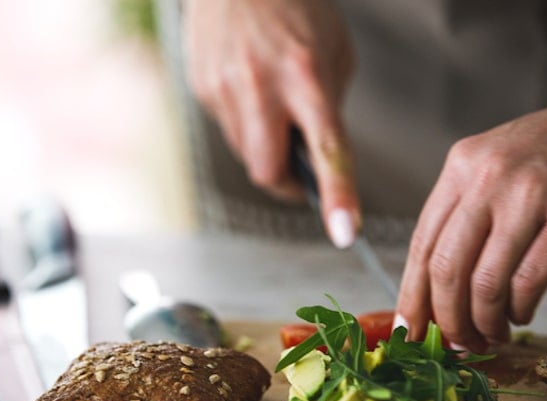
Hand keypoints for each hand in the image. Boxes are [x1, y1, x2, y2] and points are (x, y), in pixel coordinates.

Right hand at [184, 0, 360, 246]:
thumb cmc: (294, 6)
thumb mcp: (334, 50)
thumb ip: (329, 104)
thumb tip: (318, 153)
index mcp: (305, 73)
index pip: (325, 148)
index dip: (337, 195)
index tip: (344, 232)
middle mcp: (260, 85)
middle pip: (269, 172)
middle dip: (286, 182)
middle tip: (299, 169)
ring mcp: (224, 89)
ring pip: (247, 154)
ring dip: (265, 147)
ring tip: (271, 106)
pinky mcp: (202, 89)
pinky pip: (228, 129)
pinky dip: (245, 124)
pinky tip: (249, 89)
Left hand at [395, 75, 546, 351]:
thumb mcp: (493, 165)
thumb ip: (463, 213)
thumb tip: (435, 287)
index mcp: (459, 167)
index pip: (421, 244)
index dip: (411, 296)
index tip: (407, 329)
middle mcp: (486, 179)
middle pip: (445, 269)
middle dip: (445, 319)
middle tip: (455, 343)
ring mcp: (528, 197)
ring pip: (484, 283)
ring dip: (483, 322)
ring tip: (490, 334)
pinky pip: (529, 281)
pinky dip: (519, 310)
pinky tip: (520, 314)